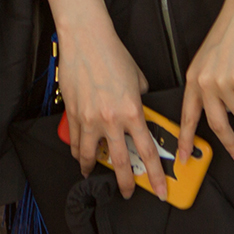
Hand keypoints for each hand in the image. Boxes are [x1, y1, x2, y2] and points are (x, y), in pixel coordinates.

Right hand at [47, 0, 165, 200]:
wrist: (86, 40)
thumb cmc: (114, 55)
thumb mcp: (138, 80)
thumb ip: (141, 101)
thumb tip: (141, 112)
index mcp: (133, 112)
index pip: (148, 153)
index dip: (155, 176)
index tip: (160, 192)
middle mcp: (112, 120)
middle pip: (121, 163)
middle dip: (125, 183)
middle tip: (126, 193)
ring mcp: (90, 119)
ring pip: (91, 156)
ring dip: (93, 168)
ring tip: (94, 174)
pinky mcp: (73, 113)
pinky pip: (76, 141)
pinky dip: (78, 151)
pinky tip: (80, 155)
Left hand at [178, 0, 233, 166]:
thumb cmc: (233, 32)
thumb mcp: (212, 60)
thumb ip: (212, 84)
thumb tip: (226, 108)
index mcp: (193, 77)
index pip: (187, 114)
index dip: (185, 139)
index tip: (184, 158)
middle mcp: (203, 82)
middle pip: (217, 124)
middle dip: (230, 144)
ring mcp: (220, 82)